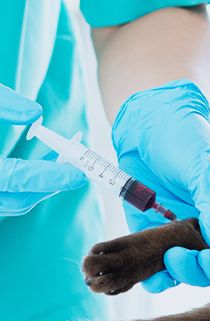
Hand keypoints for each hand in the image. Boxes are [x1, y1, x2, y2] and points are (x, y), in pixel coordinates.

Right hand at [0, 84, 86, 215]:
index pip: (13, 177)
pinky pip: (3, 200)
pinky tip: (42, 170)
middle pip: (16, 201)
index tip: (78, 174)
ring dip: (39, 190)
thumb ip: (0, 102)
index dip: (47, 177)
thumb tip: (35, 115)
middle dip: (49, 187)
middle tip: (78, 170)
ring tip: (65, 168)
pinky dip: (23, 189)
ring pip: (10, 204)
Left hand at [112, 80, 209, 291]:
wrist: (146, 122)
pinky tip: (147, 274)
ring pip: (185, 272)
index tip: (209, 257)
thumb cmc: (186, 136)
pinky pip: (154, 266)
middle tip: (178, 257)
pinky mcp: (151, 235)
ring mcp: (181, 235)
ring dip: (177, 275)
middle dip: (198, 270)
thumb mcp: (206, 164)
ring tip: (165, 263)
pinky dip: (152, 276)